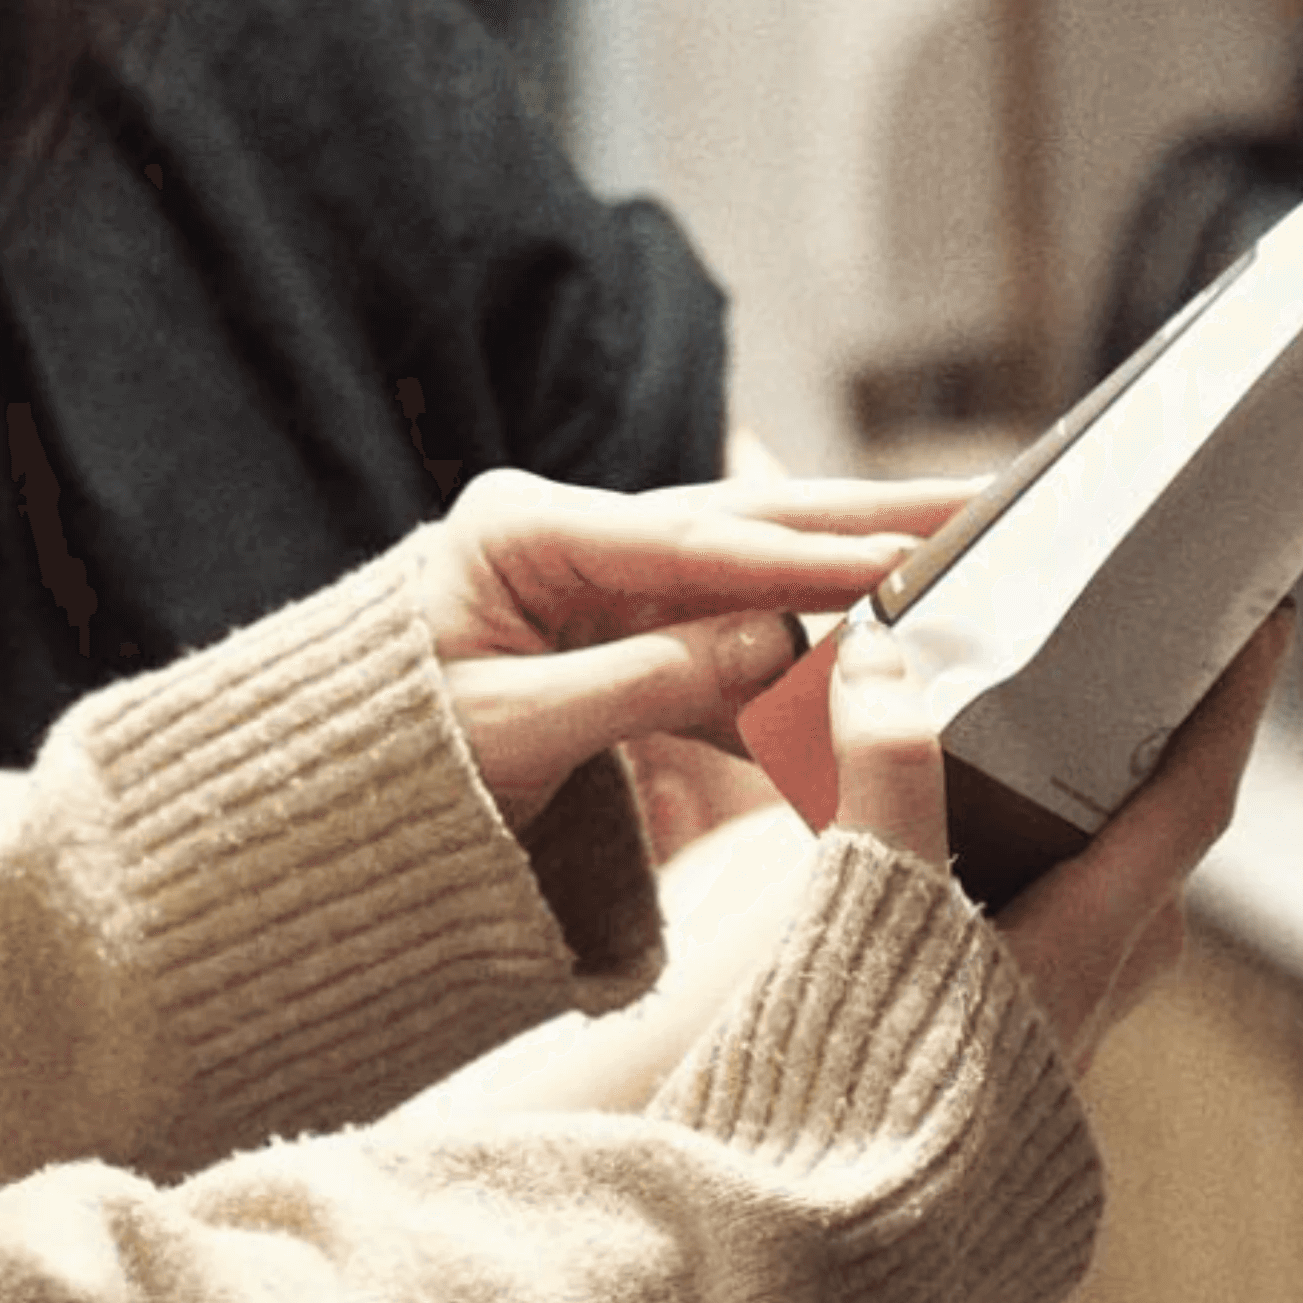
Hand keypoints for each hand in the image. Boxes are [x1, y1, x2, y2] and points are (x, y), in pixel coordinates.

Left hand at [414, 467, 965, 829]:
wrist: (318, 805)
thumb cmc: (391, 764)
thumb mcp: (511, 732)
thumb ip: (646, 683)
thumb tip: (781, 639)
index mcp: (521, 528)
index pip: (688, 541)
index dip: (801, 557)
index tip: (902, 561)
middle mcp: (568, 532)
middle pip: (739, 523)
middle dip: (864, 515)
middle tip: (984, 496)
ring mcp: (598, 578)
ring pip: (750, 572)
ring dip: (853, 572)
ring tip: (964, 551)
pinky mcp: (620, 632)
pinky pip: (726, 638)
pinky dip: (799, 654)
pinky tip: (883, 646)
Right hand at [823, 605, 1295, 1068]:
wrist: (814, 1277)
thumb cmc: (861, 1093)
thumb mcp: (873, 908)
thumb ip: (884, 775)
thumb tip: (879, 654)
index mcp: (1086, 953)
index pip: (1191, 801)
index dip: (1230, 704)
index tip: (1266, 621)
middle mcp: (1086, 1008)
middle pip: (1142, 863)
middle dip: (1130, 770)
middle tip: (1097, 683)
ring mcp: (1040, 1065)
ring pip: (1081, 924)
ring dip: (1048, 843)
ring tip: (980, 773)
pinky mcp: (991, 1105)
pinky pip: (1017, 973)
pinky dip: (988, 908)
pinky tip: (920, 895)